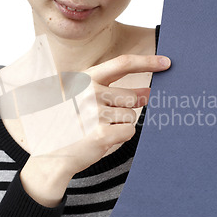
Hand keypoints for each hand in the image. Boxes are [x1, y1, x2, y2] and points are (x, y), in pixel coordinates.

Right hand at [20, 54, 170, 205]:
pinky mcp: (102, 134)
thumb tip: (147, 94)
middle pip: (130, 97)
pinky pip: (128, 131)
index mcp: (84, 79)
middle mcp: (88, 92)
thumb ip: (114, 94)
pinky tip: (101, 139)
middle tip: (107, 118)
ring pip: (130, 116)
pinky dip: (120, 137)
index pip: (122, 64)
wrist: (51, 155)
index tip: (166, 62)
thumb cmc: (70, 125)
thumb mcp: (86, 101)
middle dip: (127, 108)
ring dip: (120, 124)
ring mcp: (94, 113)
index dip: (147, 62)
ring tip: (97, 129)